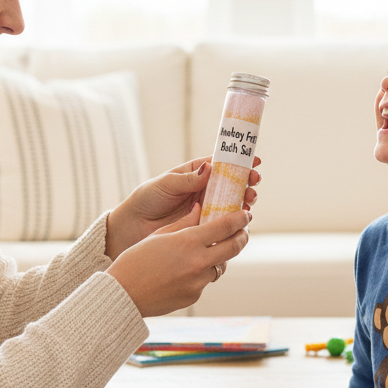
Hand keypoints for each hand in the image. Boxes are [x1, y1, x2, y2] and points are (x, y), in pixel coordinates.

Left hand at [106, 155, 261, 258]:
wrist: (133, 226)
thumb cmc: (146, 199)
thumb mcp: (166, 184)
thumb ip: (188, 179)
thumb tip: (209, 167)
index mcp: (195, 174)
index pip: (221, 165)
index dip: (238, 162)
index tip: (254, 161)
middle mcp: (203, 190)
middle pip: (231, 184)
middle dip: (246, 182)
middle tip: (253, 183)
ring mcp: (205, 208)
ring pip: (231, 202)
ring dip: (244, 200)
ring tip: (249, 200)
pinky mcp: (203, 226)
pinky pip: (223, 222)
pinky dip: (234, 220)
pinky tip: (241, 219)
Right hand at [106, 204, 251, 316]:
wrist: (124, 294)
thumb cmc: (136, 260)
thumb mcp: (160, 235)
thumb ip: (184, 222)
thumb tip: (200, 209)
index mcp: (189, 241)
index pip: (226, 226)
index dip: (240, 219)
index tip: (245, 215)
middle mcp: (199, 262)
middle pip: (234, 246)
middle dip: (242, 236)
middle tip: (242, 231)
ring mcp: (198, 282)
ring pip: (220, 266)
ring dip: (219, 257)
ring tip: (209, 251)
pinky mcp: (195, 296)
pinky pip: (204, 281)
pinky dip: (200, 274)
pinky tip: (183, 271)